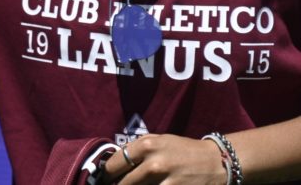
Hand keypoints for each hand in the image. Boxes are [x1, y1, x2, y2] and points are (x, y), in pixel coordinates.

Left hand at [103, 134, 226, 183]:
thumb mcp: (159, 140)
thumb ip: (137, 149)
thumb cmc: (183, 150)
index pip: (115, 163)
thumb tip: (113, 161)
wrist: (217, 161)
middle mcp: (154, 162)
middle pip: (123, 182)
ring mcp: (166, 180)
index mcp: (147, 145)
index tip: (103, 180)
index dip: (106, 174)